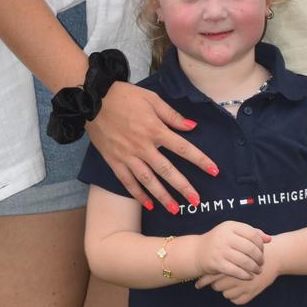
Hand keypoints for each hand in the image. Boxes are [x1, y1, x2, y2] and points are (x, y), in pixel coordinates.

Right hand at [86, 81, 216, 211]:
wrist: (93, 99)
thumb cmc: (124, 96)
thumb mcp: (151, 99)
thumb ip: (172, 115)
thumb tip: (192, 126)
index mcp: (155, 129)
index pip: (183, 147)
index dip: (200, 160)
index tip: (214, 171)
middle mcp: (143, 146)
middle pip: (167, 170)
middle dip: (184, 187)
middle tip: (197, 201)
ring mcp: (127, 156)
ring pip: (148, 181)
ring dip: (163, 196)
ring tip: (175, 209)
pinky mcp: (114, 161)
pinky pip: (128, 182)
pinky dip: (138, 195)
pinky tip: (148, 205)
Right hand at [194, 222, 269, 279]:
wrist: (198, 251)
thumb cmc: (221, 241)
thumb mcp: (233, 232)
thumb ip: (251, 233)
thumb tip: (269, 239)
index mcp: (230, 226)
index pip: (252, 233)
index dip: (260, 244)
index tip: (262, 251)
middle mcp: (225, 236)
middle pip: (250, 248)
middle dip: (259, 258)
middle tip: (262, 263)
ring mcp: (220, 250)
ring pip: (244, 261)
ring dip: (254, 268)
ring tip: (258, 271)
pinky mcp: (217, 263)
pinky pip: (235, 271)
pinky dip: (245, 275)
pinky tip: (249, 277)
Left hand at [195, 256, 277, 303]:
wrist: (274, 256)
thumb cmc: (254, 249)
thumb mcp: (239, 246)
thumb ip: (225, 253)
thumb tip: (209, 261)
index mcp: (230, 264)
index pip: (212, 275)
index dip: (203, 280)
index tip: (197, 284)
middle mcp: (236, 277)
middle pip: (217, 286)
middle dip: (216, 284)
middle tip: (218, 280)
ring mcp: (244, 287)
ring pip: (226, 294)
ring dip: (227, 290)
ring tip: (231, 283)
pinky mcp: (251, 294)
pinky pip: (237, 300)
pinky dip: (236, 296)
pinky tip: (238, 289)